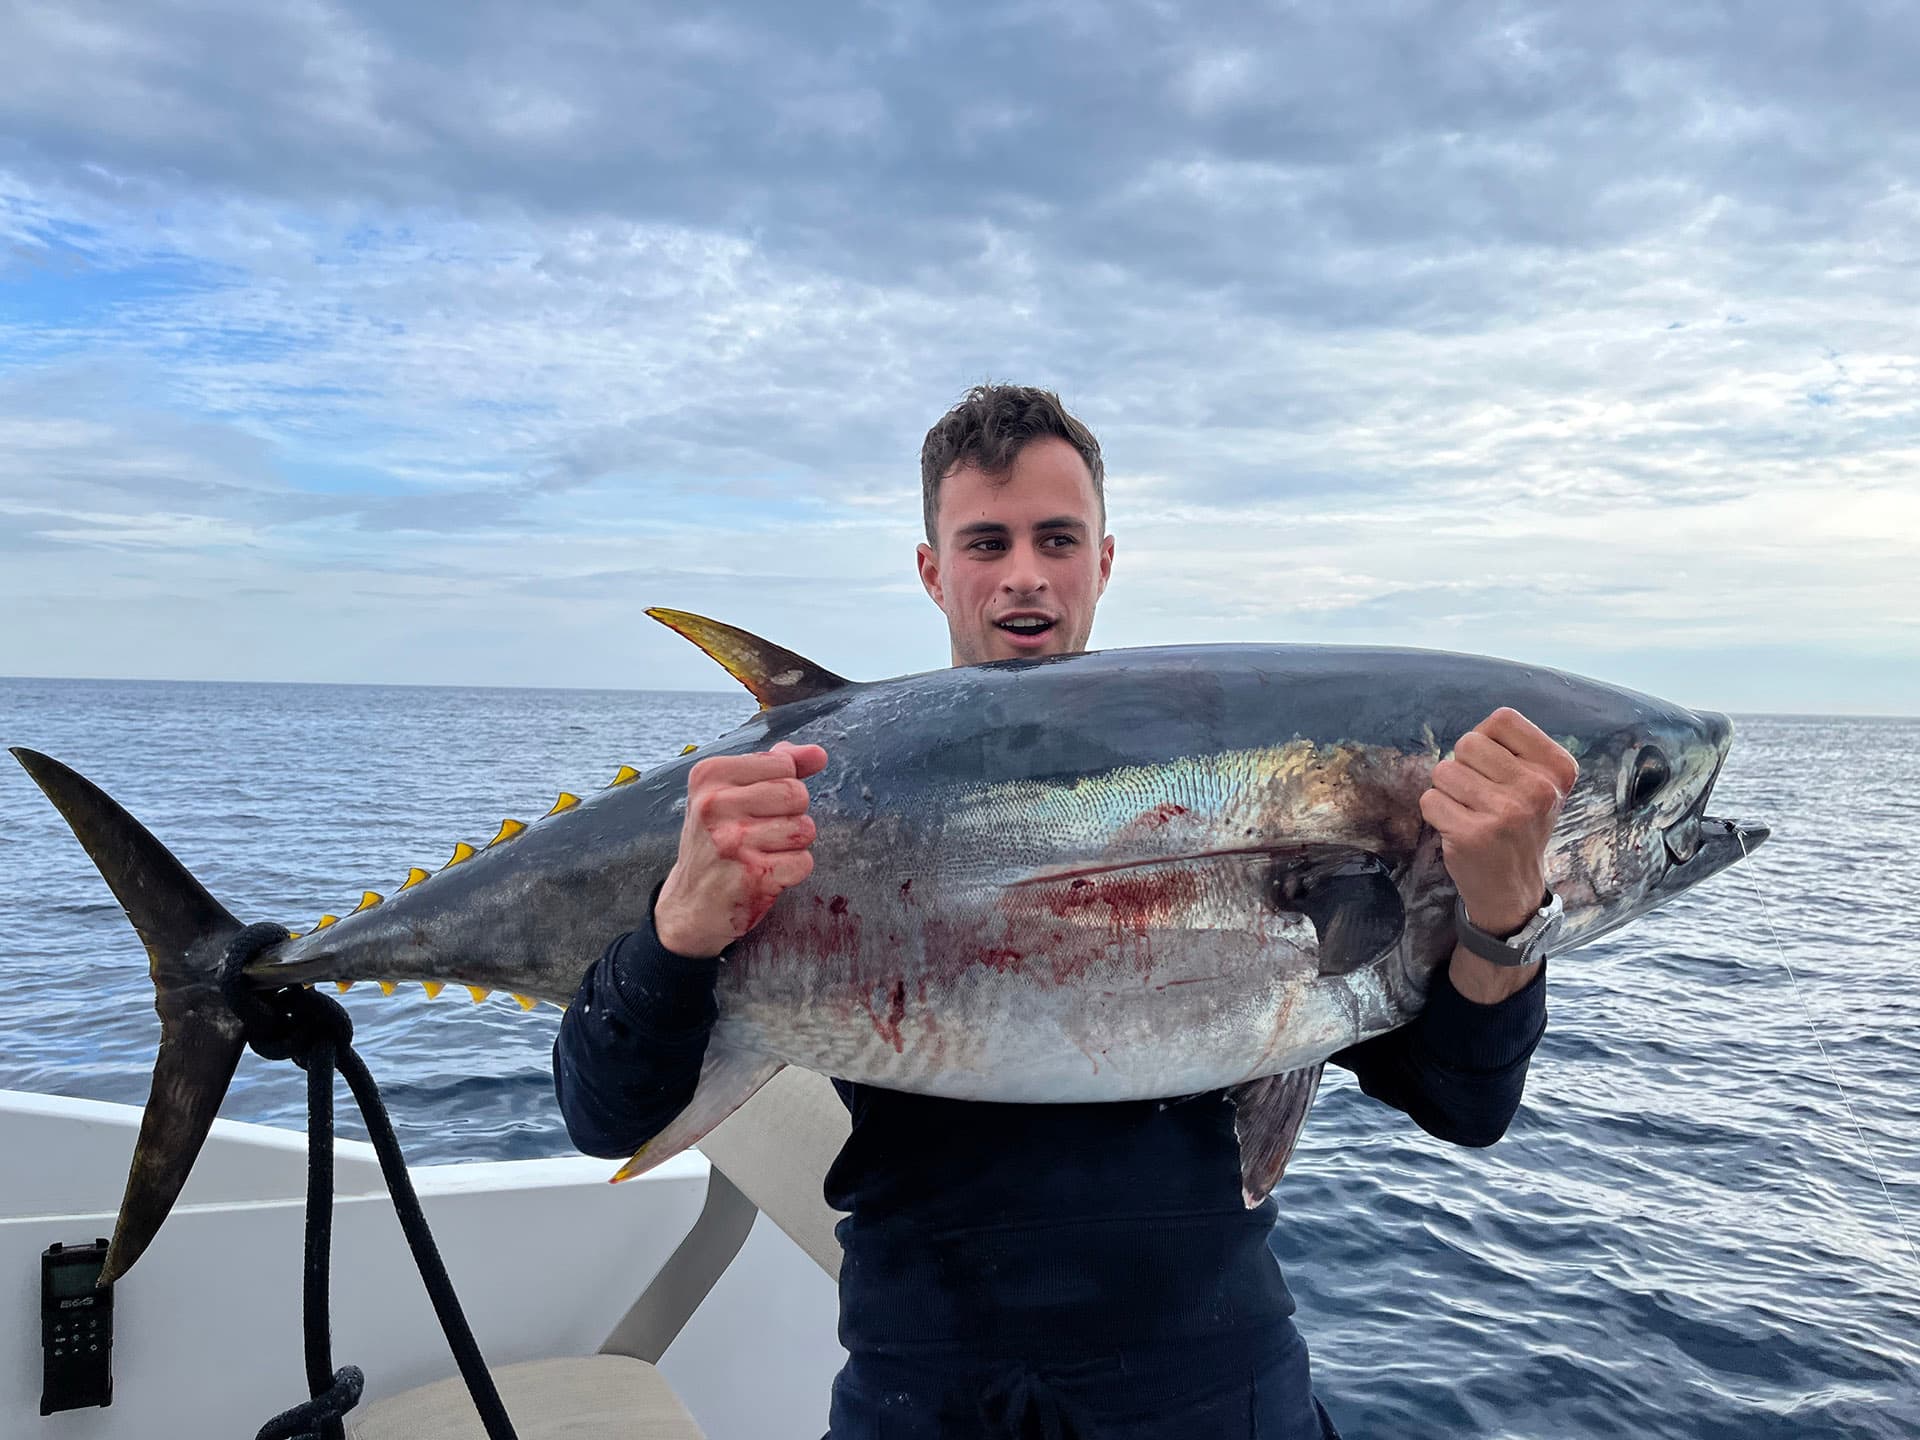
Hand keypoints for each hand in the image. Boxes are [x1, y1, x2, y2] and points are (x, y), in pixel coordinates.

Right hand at [653, 741, 828, 958]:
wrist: (688, 904)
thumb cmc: (716, 842)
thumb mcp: (730, 793)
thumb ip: (775, 766)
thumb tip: (818, 754)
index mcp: (709, 776)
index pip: (782, 763)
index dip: (782, 785)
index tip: (756, 805)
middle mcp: (715, 806)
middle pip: (796, 794)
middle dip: (792, 813)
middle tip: (764, 831)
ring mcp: (733, 842)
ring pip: (804, 828)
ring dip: (793, 844)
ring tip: (764, 852)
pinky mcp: (752, 877)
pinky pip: (804, 862)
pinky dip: (793, 870)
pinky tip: (768, 873)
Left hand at [1419, 708, 1578, 936]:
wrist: (1513, 889)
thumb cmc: (1518, 825)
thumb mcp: (1537, 784)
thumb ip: (1512, 749)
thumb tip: (1476, 731)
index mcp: (1558, 769)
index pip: (1503, 719)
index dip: (1487, 739)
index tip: (1496, 768)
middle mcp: (1538, 789)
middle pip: (1467, 742)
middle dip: (1463, 766)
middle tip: (1480, 795)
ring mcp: (1506, 813)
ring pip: (1444, 770)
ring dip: (1447, 790)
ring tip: (1470, 812)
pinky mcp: (1473, 835)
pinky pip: (1430, 799)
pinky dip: (1436, 812)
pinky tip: (1459, 828)